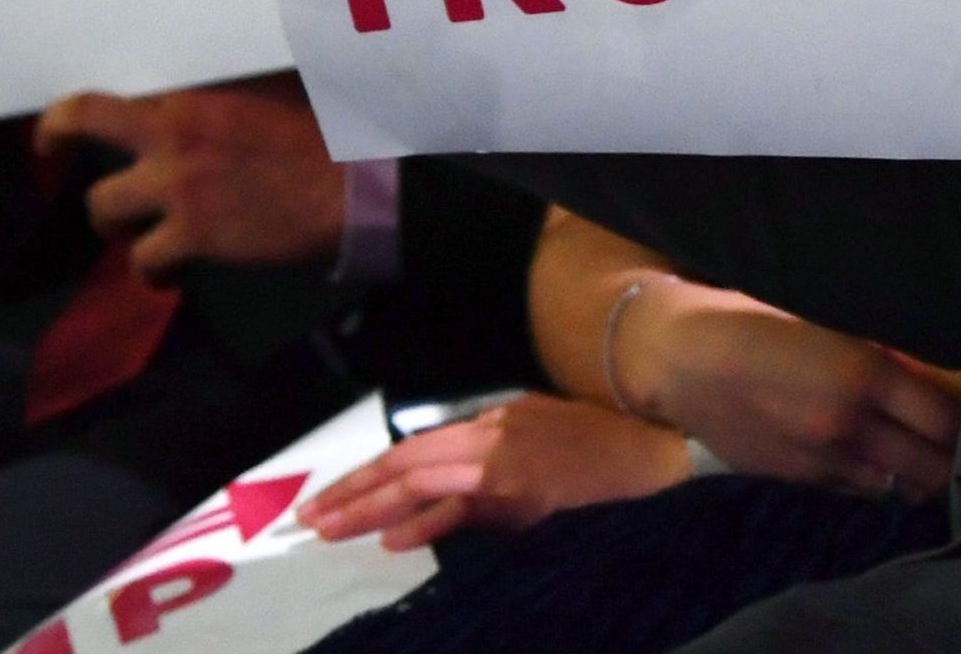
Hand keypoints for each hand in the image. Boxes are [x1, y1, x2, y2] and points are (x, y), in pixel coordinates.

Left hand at [34, 73, 346, 283]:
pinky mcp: (193, 234)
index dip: (74, 111)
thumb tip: (208, 105)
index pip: (114, 96)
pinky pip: (145, 261)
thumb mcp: (276, 97)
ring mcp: (179, 185)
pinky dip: (153, 273)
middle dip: (58, 137)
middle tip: (51, 153)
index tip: (58, 125)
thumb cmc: (334, 137)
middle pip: (85, 123)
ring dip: (116, 223)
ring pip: (105, 206)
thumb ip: (230, 99)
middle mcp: (174, 134)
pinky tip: (169, 277)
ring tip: (137, 235)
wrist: (361, 187)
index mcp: (196, 98)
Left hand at [298, 393, 690, 548]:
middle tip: (310, 519)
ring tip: (333, 528)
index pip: (410, 450)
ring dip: (374, 508)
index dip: (365, 475)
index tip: (327, 498)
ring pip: (424, 484)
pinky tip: (395, 537)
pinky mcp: (524, 496)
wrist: (650, 448)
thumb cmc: (597, 439)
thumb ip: (486, 453)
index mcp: (488, 423)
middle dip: (354, 493)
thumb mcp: (533, 430)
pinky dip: (429, 521)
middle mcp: (487, 441)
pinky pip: (466, 509)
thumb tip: (436, 495)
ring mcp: (504, 468)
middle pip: (405, 466)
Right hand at [612, 281, 960, 502]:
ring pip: (898, 486)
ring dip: (915, 472)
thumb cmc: (752, 320)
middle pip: (931, 467)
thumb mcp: (825, 321)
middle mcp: (851, 426)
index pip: (945, 418)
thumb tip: (927, 373)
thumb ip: (879, 353)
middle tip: (959, 439)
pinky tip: (875, 457)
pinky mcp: (799, 479)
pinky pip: (859, 490)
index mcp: (864, 376)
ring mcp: (824, 460)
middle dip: (951, 457)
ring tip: (921, 451)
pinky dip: (876, 478)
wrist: (679, 359)